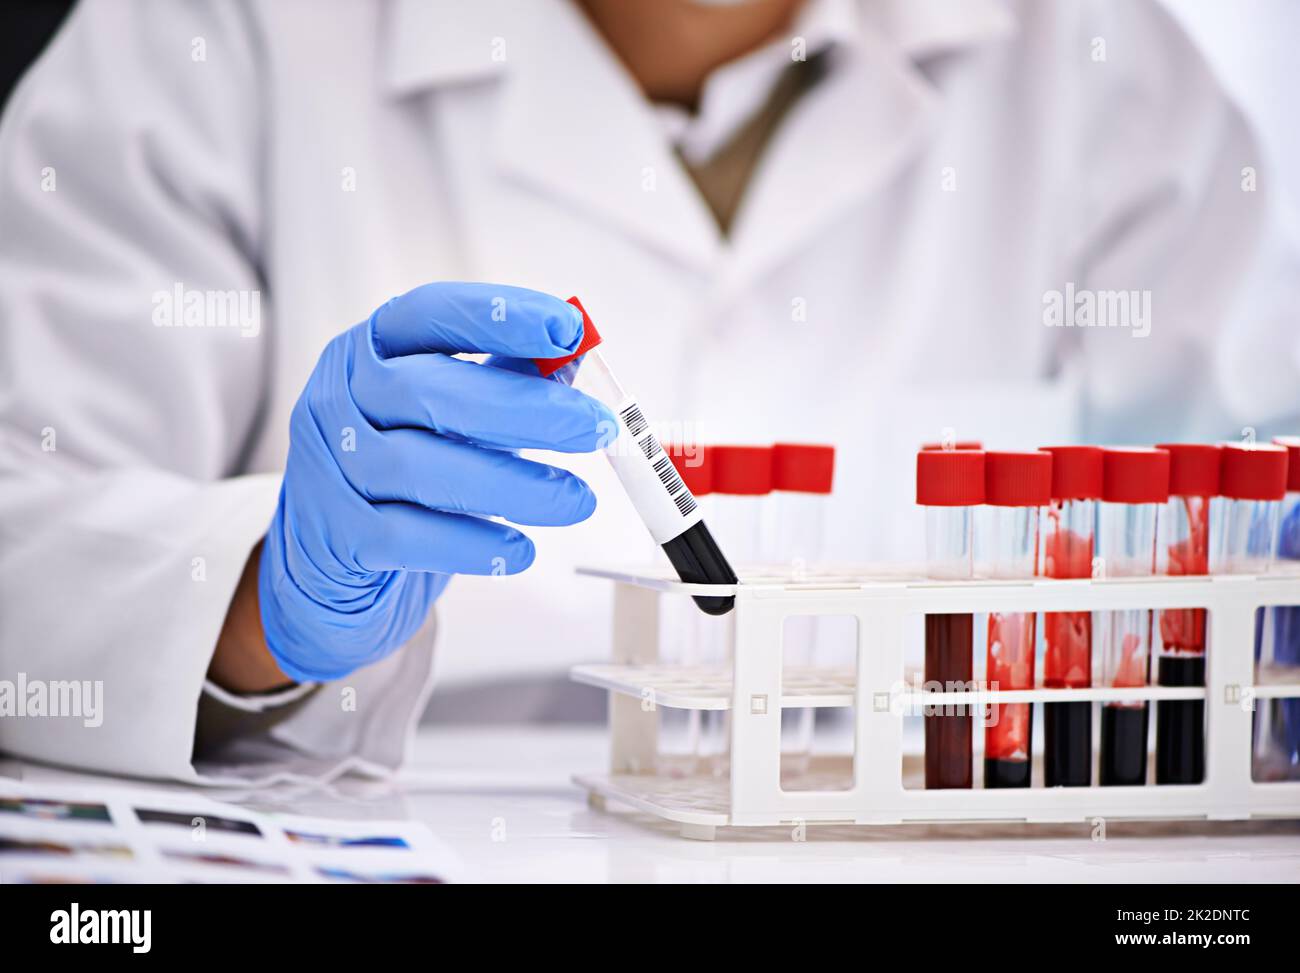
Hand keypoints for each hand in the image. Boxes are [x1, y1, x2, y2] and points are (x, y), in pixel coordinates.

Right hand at [257, 282, 612, 681]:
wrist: (330, 561)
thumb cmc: (403, 475)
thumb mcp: (446, 417)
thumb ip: (502, 380)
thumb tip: (573, 360)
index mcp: (372, 349)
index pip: (432, 312)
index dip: (501, 316)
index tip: (569, 329)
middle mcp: (341, 397)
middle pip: (433, 392)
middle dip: (526, 409)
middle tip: (595, 428)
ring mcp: (331, 465)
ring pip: (423, 468)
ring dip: (513, 485)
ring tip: (576, 501)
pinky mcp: (336, 533)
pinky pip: (409, 535)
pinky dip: (473, 544)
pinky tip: (519, 551)